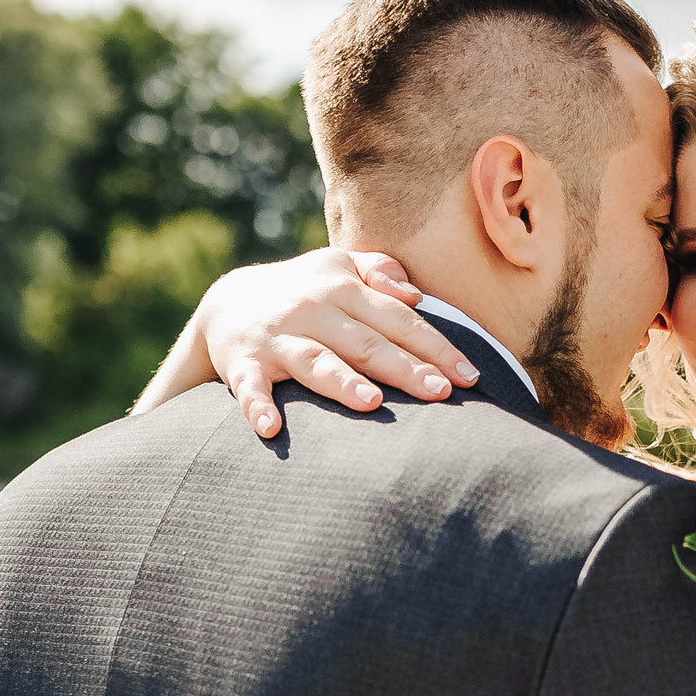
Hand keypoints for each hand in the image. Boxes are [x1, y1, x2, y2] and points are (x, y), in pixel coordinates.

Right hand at [138, 248, 481, 437]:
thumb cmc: (306, 292)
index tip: (469, 376)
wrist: (227, 302)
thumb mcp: (340, 267)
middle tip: (439, 393)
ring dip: (341, 382)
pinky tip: (271, 429)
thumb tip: (416, 295)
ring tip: (372, 402)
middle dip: (404, 367)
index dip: (435, 347)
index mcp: (344, 287)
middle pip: (366, 342)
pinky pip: (250, 388)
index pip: (399, 319)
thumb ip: (381, 272)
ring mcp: (277, 337)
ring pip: (315, 361)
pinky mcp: (243, 363)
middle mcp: (313, 309)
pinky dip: (258, 406)